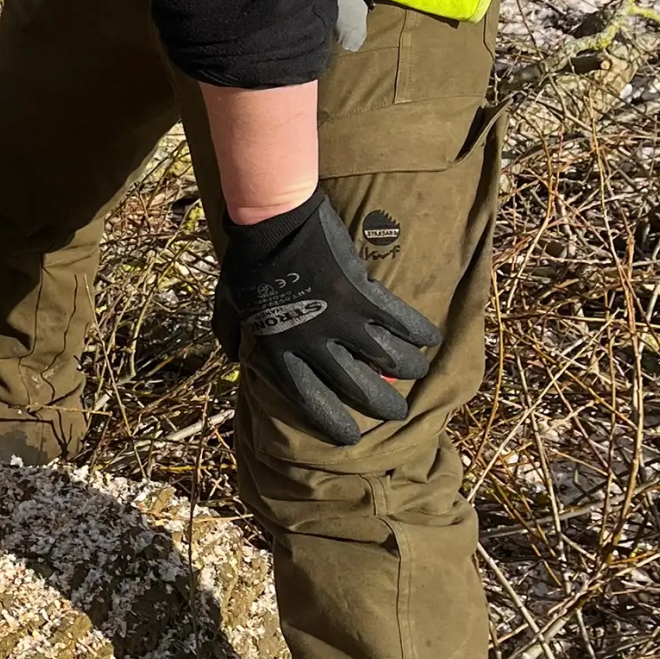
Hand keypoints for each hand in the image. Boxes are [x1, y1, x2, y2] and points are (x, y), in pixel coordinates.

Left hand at [214, 189, 440, 447]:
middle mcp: (315, 342)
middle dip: (381, 404)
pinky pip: (398, 319)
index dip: (332, 421)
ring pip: (385, 356)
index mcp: (281, 349)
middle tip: (397, 414)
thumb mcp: (227, 304)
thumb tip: (235, 356)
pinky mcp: (363, 293)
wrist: (273, 221)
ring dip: (407, 367)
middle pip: (355, 385)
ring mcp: (342, 318)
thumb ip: (230, 334)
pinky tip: (432, 339)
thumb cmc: (248, 261)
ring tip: (418, 372)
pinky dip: (417, 330)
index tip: (350, 438)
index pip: (309, 398)